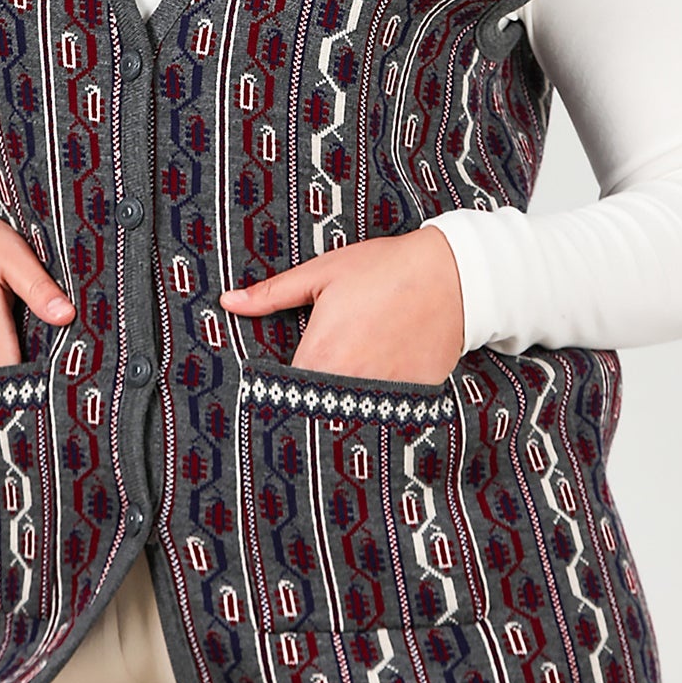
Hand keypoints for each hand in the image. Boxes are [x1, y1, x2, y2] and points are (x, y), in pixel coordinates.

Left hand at [218, 226, 465, 388]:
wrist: (453, 275)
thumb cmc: (383, 268)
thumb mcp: (322, 273)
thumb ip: (272, 293)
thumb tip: (229, 302)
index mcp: (319, 354)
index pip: (282, 392)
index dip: (277, 390)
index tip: (276, 387)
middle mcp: (348, 382)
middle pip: (314, 409)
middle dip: (309, 402)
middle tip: (313, 386)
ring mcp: (383, 395)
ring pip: (350, 414)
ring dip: (343, 405)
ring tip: (349, 383)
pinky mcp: (412, 398)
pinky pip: (387, 412)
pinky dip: (379, 404)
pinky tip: (380, 379)